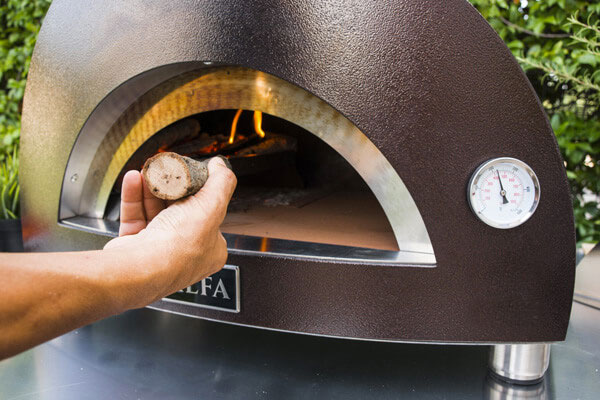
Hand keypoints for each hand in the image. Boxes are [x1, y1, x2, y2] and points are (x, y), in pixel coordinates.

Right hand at [104, 157, 236, 307]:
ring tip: (149, 171)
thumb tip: (221, 166)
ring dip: (151, 188)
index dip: (201, 193)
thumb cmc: (179, 246)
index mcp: (211, 249)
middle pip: (181, 210)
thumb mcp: (212, 206)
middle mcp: (186, 253)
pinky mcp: (135, 247)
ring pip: (156, 212)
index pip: (210, 214)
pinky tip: (134, 180)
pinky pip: (135, 217)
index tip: (192, 176)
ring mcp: (159, 251)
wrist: (140, 268)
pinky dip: (134, 197)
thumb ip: (221, 183)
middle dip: (172, 188)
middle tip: (168, 172)